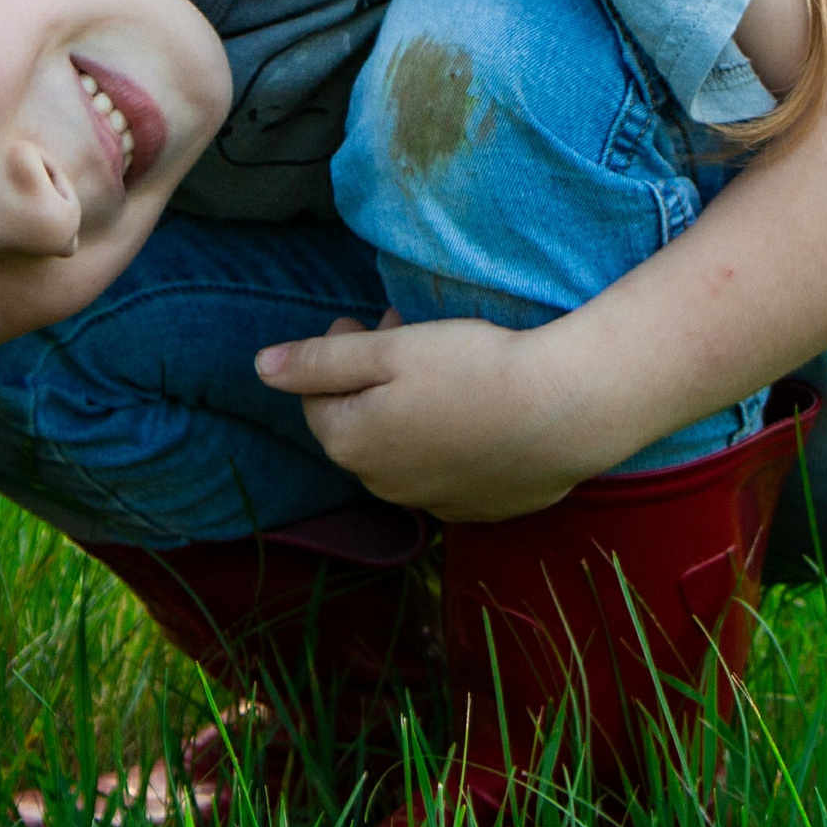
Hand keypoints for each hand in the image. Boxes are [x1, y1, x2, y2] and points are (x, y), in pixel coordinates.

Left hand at [253, 311, 591, 521]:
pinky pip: (446, 468)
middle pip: (359, 426)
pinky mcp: (480, 506)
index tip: (362, 320)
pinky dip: (446, 436)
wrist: (564, 412)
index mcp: (352, 445)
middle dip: (367, 380)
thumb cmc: (472, 369)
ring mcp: (435, 503)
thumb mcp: (388, 350)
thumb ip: (319, 361)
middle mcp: (384, 485)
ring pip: (403, 450)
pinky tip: (475, 407)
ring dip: (406, 410)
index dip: (331, 356)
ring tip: (439, 365)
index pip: (317, 400)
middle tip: (400, 331)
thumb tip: (261, 367)